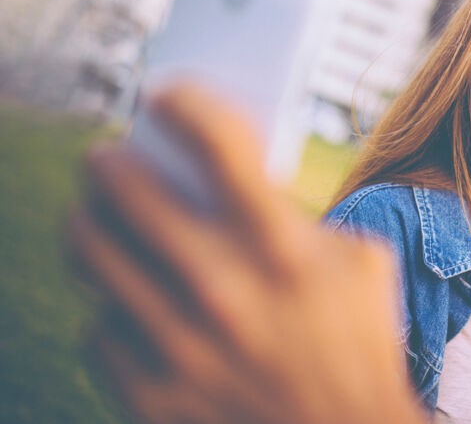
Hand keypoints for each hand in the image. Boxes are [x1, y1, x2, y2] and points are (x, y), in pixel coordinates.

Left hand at [70, 83, 423, 423]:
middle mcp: (225, 290)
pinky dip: (116, 310)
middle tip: (107, 157)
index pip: (217, 140)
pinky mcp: (153, 392)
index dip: (183, 100)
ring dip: (92, 223)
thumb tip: (232, 175)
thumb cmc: (359, 339)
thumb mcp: (361, 261)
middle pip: (124, 189)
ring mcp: (181, 346)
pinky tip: (137, 306)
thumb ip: (300, 212)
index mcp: (285, 249)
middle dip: (108, 160)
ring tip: (100, 218)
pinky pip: (101, 326)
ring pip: (91, 252)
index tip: (165, 94)